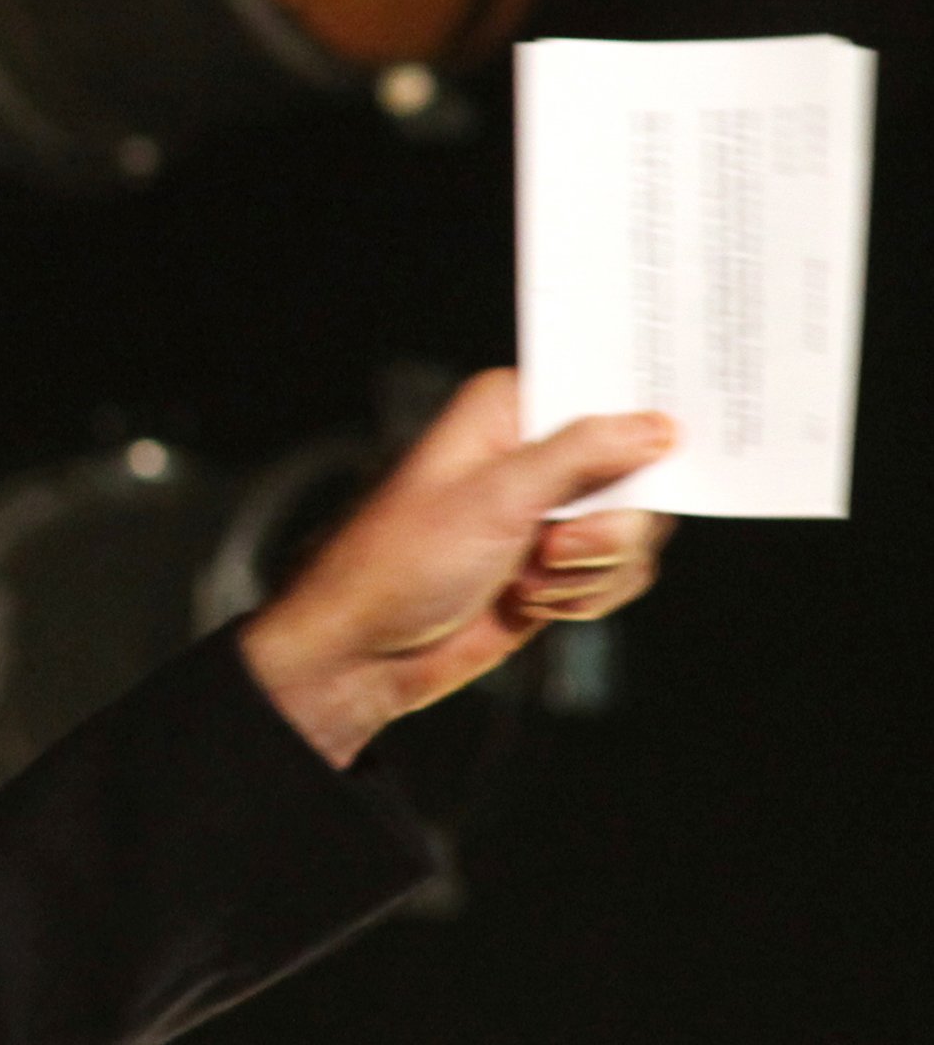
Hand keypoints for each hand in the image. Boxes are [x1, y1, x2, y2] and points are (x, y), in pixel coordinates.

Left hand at [239, 371, 674, 768]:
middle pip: (642, 471)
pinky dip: (588, 596)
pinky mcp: (558, 566)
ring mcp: (551, 513)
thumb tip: (656, 425)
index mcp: (512, 411)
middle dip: (608, 525)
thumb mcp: (494, 498)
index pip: (609, 391)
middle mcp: (537, 455)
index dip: (647, 419)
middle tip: (554, 546)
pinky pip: (620, 573)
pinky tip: (532, 604)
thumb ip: (581, 454)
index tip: (680, 444)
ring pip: (636, 530)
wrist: (364, 654)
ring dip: (591, 568)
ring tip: (526, 581)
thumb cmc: (398, 565)